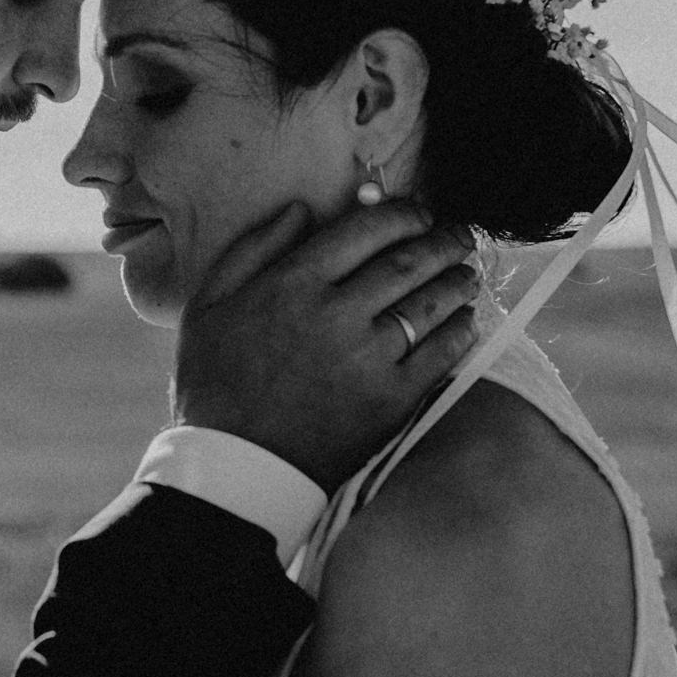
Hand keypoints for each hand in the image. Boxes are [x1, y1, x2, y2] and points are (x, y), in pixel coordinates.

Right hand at [173, 200, 481, 487]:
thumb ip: (253, 248)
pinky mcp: (390, 401)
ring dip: (457, 282)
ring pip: (429, 305)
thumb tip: (301, 209)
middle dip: (443, 242)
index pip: (367, 231)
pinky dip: (460, 333)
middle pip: (407, 262)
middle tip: (460, 236)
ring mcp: (367, 359)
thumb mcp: (209, 305)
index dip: (404, 215)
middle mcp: (335, 314)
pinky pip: (439, 356)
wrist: (237, 467)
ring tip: (467, 274)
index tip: (419, 215)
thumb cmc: (216, 384)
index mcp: (293, 284)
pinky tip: (465, 322)